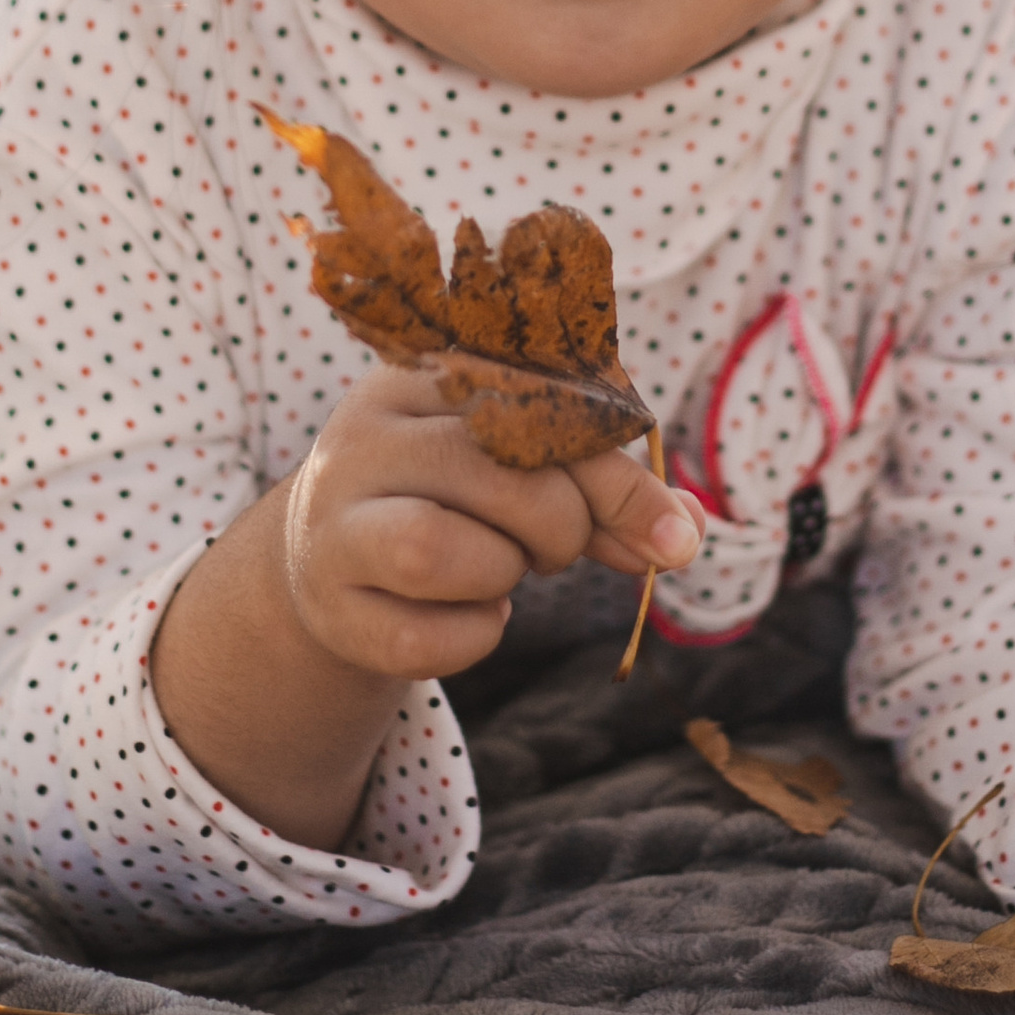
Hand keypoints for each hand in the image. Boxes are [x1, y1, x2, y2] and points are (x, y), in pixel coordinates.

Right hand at [150, 366, 698, 851]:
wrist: (333, 554)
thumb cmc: (454, 496)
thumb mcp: (523, 468)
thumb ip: (604, 490)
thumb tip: (686, 533)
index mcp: (422, 375)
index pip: (537, 408)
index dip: (617, 476)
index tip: (672, 535)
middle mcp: (364, 437)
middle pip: (496, 477)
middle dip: (563, 527)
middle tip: (559, 548)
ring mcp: (333, 523)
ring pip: (438, 552)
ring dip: (503, 575)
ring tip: (503, 571)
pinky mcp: (328, 606)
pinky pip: (420, 639)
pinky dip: (473, 639)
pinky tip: (471, 615)